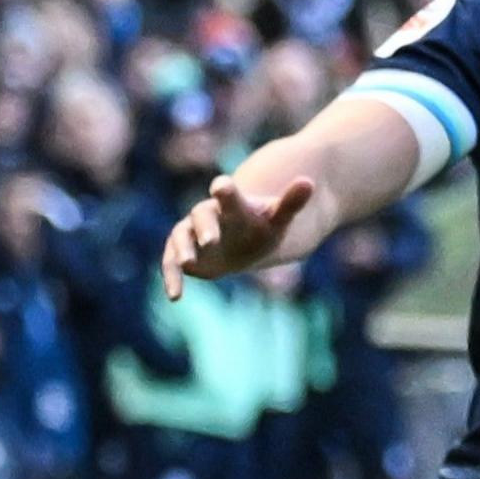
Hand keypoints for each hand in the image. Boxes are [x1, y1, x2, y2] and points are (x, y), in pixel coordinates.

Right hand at [159, 172, 317, 300]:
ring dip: (183, 249)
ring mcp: (190, 232)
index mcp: (230, 202)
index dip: (225, 190)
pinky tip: (174, 296)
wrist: (246, 243)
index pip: (226, 191)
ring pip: (181, 237)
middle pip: (201, 215)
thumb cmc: (262, 226)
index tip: (222, 188)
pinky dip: (171, 277)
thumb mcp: (278, 218)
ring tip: (187, 263)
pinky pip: (171, 263)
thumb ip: (291, 202)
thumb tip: (308, 182)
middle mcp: (206, 213)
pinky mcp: (182, 253)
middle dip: (205, 227)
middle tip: (212, 241)